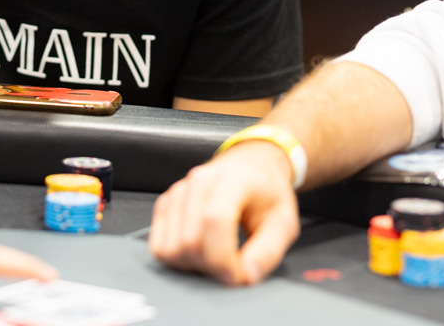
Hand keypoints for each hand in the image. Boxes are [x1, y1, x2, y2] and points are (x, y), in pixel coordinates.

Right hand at [148, 139, 300, 284]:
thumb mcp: (284, 222)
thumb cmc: (267, 194)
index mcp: (232, 180)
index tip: (237, 276)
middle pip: (189, 240)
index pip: (214, 221)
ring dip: (194, 265)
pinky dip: (178, 258)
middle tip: (232, 269)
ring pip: (171, 247)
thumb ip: (268, 252)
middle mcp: (198, 182)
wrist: (250, 168)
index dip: (223, 258)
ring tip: (217, 259)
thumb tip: (246, 276)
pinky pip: (159, 245)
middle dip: (211, 267)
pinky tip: (200, 253)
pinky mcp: (165, 205)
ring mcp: (178, 192)